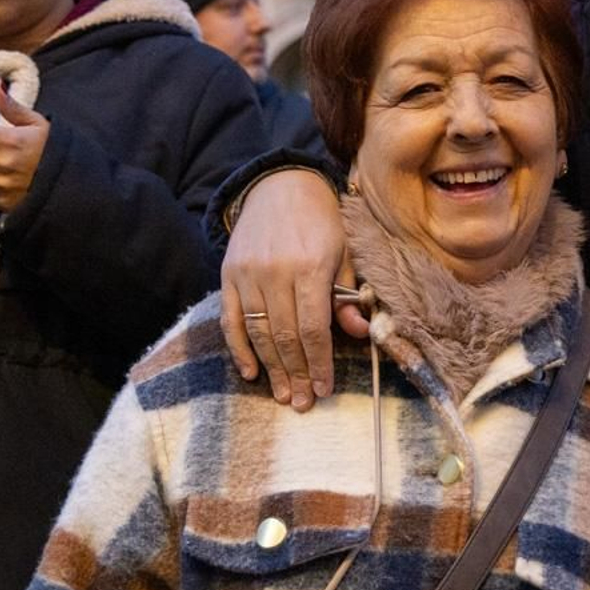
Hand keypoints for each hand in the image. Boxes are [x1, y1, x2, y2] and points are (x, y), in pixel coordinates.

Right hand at [219, 169, 366, 410]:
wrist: (280, 186)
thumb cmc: (321, 223)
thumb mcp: (345, 253)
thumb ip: (349, 295)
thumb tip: (362, 333)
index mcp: (310, 267)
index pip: (313, 328)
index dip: (320, 362)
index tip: (325, 388)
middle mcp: (275, 273)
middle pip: (285, 337)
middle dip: (297, 374)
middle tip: (304, 403)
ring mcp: (247, 275)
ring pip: (258, 333)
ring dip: (271, 369)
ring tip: (284, 395)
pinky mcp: (227, 275)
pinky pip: (230, 320)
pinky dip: (239, 349)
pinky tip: (250, 373)